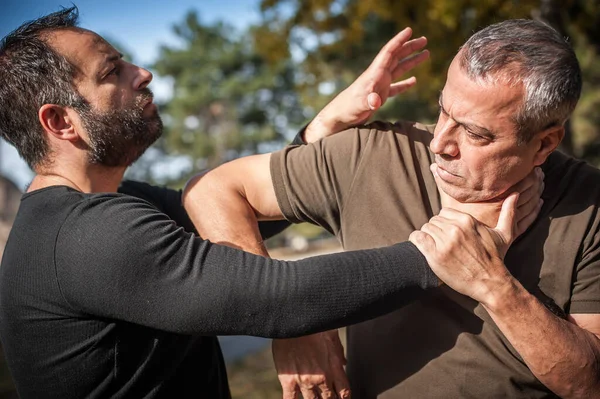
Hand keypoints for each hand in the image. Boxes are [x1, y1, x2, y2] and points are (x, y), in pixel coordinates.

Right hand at [273, 330, 349, 398]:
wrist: (293, 321)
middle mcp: (322, 378)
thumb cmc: (314, 325)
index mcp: (334, 367)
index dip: (343, 396)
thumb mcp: (332, 335)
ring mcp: (305, 381)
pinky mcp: (289, 381)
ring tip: (312, 394)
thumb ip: (339, 352)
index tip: (340, 395)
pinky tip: (295, 398)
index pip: (344, 392)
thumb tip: (344, 362)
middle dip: (329, 398)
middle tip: (326, 394)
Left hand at [305, 27, 428, 140]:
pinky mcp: (380, 96)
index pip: (389, 52)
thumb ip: (369, 102)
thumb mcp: (359, 105)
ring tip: (426, 53)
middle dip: (410, 47)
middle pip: (396, 56)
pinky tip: (414, 80)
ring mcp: (379, 85)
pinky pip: (396, 87)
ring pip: (399, 68)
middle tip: (424, 39)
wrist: (340, 117)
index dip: (399, 40)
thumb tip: (376, 101)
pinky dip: (405, 83)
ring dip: (412, 61)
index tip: (409, 30)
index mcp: (375, 73)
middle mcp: (378, 76)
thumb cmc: (348, 109)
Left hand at [409, 193, 519, 304]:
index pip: (443, 212)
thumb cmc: (496, 259)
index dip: (445, 223)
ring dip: (428, 238)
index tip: (450, 235)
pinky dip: (417, 241)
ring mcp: (444, 241)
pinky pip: (417, 238)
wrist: (490, 283)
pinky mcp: (434, 254)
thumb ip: (508, 213)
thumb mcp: (505, 234)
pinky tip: (424, 248)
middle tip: (443, 244)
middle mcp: (455, 228)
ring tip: (436, 248)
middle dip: (436, 231)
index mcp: (467, 220)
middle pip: (433, 221)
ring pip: (425, 228)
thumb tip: (514, 194)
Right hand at [431, 164, 543, 235]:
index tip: (529, 166)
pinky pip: (528, 220)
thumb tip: (434, 166)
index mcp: (488, 200)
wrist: (462, 256)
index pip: (513, 181)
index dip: (522, 173)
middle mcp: (500, 209)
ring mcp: (507, 221)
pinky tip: (540, 202)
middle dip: (533, 180)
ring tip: (540, 180)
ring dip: (536, 190)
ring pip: (529, 202)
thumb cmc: (451, 231)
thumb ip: (445, 184)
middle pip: (524, 190)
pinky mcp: (510, 234)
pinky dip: (536, 210)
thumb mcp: (448, 204)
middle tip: (539, 171)